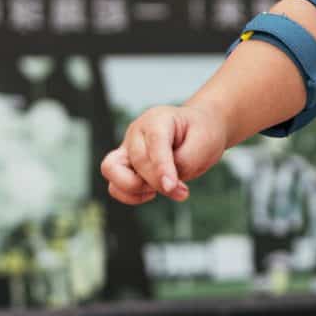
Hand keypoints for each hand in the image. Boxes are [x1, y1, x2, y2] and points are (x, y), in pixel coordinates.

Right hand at [104, 102, 229, 204]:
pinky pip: (115, 186)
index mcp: (157, 119)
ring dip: (135, 190)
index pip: (154, 143)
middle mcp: (137, 131)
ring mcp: (127, 148)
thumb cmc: (201, 134)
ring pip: (111, 170)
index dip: (162, 167)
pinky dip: (132, 196)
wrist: (197, 132)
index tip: (171, 187)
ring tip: (163, 190)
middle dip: (158, 182)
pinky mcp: (125, 165)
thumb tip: (164, 183)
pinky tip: (153, 193)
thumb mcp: (204, 144)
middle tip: (181, 190)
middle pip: (137, 161)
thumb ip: (185, 161)